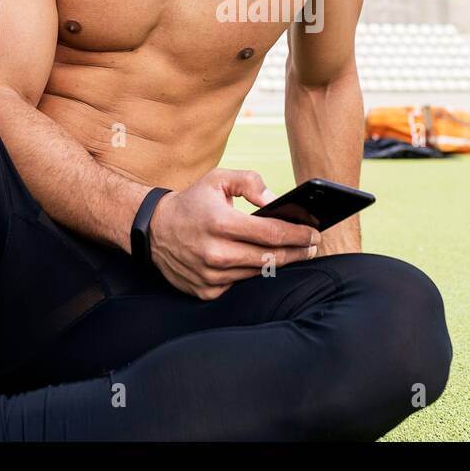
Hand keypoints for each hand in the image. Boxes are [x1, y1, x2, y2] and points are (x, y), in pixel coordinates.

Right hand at [147, 168, 320, 299]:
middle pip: (270, 258)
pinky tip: (260, 264)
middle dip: (297, 253)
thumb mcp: (218, 178)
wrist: (154, 230)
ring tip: (293, 254)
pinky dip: (250, 274)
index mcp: (220, 222)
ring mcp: (209, 275)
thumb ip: (250, 182)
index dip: (298, 235)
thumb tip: (275, 201)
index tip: (315, 235)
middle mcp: (214, 252)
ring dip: (277, 265)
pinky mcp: (205, 291)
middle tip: (312, 248)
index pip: (271, 233)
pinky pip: (239, 285)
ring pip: (257, 273)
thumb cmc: (193, 202)